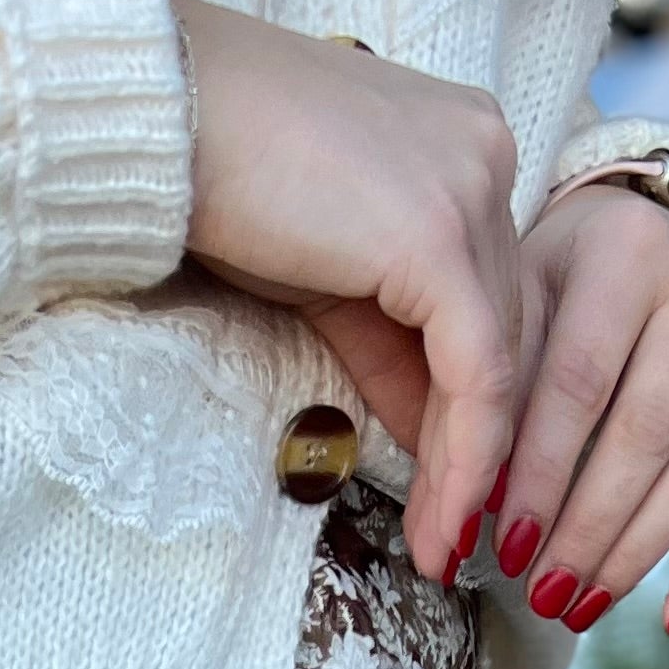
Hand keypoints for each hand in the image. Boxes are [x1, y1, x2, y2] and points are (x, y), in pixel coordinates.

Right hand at [175, 0, 668, 628]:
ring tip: (444, 549)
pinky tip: (444, 519)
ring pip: (504, 356)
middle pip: (510, 328)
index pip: (491, 294)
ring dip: (477, 469)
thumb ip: (390, 342)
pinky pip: (477, 372)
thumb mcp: (323, 274)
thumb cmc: (216, 181)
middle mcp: (485, 151)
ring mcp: (470, 186)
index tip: (456, 491)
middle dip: (487, 448)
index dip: (480, 404)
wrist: (158, 119)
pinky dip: (467, 457)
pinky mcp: (438, 233)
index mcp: (462, 143)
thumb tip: (434, 435)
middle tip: (458, 540)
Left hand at [493, 182, 668, 636]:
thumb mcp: (506, 310)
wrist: (636, 235)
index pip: (580, 384)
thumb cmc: (549, 288)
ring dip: (635, 553)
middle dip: (587, 528)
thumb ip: (476, 401)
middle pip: (644, 435)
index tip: (503, 548)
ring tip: (578, 608)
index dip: (540, 474)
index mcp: (626, 255)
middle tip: (540, 593)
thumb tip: (441, 534)